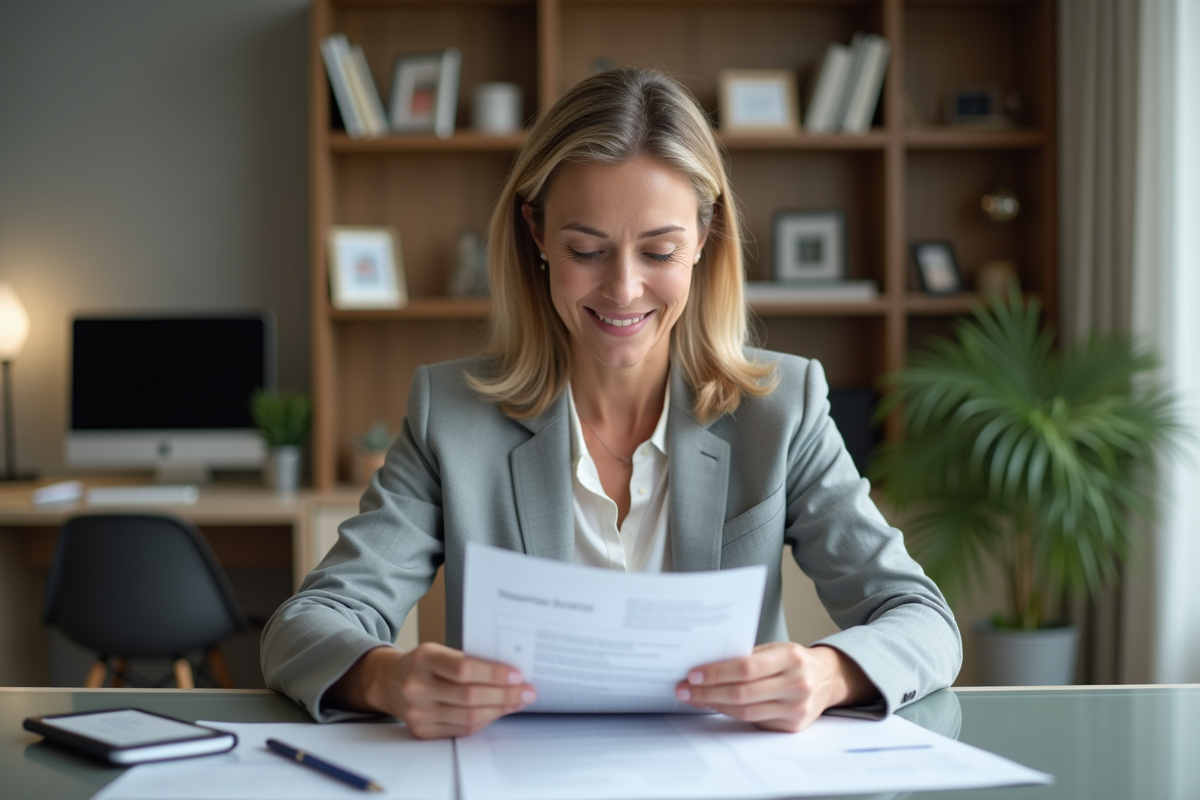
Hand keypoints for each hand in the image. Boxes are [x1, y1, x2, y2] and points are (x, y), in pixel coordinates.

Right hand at [327, 643, 535, 738]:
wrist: (390, 682)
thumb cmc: (424, 663)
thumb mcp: (440, 651)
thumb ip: (469, 659)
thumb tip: (511, 672)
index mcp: (424, 659)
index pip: (463, 669)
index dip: (493, 673)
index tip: (517, 674)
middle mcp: (417, 687)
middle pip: (469, 696)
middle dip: (504, 695)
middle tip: (527, 691)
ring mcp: (418, 712)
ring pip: (468, 716)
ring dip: (499, 710)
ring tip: (518, 701)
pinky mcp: (422, 731)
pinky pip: (462, 729)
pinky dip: (485, 720)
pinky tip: (498, 711)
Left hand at [674, 642, 875, 731]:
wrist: (827, 679)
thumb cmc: (793, 660)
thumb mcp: (776, 649)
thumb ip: (747, 656)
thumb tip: (706, 665)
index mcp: (790, 658)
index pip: (746, 667)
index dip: (717, 672)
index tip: (693, 674)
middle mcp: (796, 684)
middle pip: (742, 693)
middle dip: (707, 692)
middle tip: (684, 690)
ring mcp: (796, 708)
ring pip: (745, 711)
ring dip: (714, 705)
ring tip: (693, 698)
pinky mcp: (792, 726)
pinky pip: (754, 721)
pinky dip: (731, 713)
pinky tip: (715, 705)